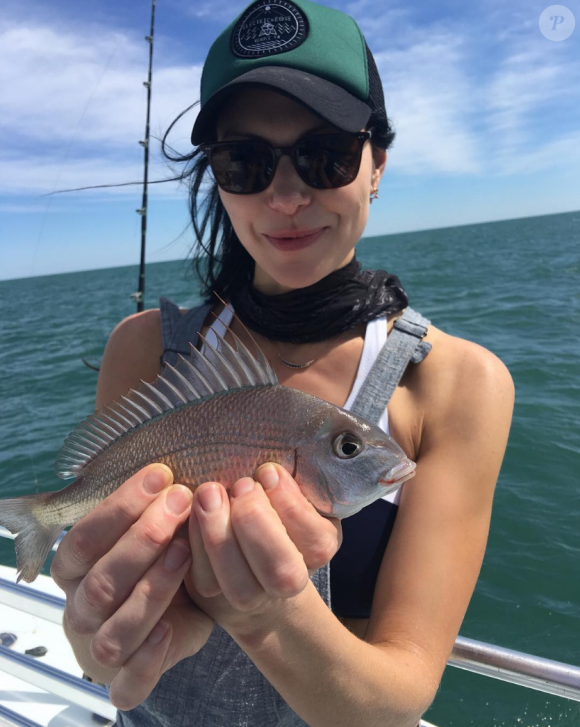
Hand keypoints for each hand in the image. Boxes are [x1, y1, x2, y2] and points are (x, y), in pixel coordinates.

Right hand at [51, 463, 213, 709]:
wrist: (175, 615)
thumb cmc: (158, 561)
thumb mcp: (153, 531)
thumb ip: (152, 506)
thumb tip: (173, 464)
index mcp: (75, 569)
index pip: (84, 538)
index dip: (120, 506)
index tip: (161, 475)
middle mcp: (81, 608)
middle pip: (101, 580)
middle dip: (144, 537)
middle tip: (182, 501)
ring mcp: (100, 648)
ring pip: (116, 629)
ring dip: (152, 589)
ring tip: (186, 552)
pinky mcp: (125, 680)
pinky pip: (127, 684)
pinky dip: (147, 661)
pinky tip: (171, 630)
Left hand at [184, 463, 341, 637]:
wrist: (245, 552)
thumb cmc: (268, 501)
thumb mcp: (285, 488)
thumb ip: (283, 479)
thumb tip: (268, 464)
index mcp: (316, 546)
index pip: (318, 541)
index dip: (292, 507)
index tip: (268, 472)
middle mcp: (290, 580)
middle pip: (283, 572)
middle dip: (256, 523)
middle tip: (240, 485)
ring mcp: (252, 595)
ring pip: (241, 586)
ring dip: (220, 536)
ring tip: (209, 493)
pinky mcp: (214, 595)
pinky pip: (206, 580)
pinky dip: (195, 543)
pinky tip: (191, 510)